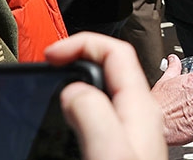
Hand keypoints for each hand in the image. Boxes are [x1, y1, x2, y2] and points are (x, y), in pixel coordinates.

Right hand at [44, 33, 166, 159]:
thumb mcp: (110, 150)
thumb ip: (92, 114)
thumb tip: (72, 90)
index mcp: (140, 107)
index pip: (116, 51)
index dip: (82, 43)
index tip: (53, 53)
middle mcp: (139, 114)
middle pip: (110, 66)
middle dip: (78, 57)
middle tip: (51, 63)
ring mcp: (132, 129)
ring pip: (105, 89)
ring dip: (78, 80)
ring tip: (55, 81)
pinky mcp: (121, 145)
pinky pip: (100, 112)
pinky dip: (80, 105)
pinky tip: (67, 114)